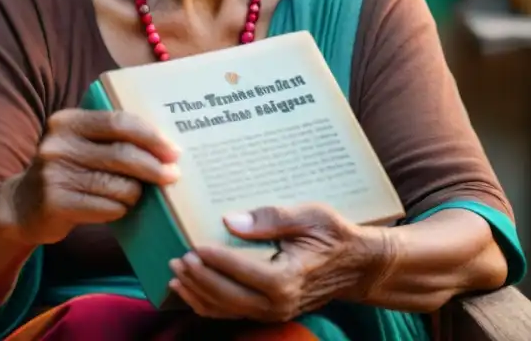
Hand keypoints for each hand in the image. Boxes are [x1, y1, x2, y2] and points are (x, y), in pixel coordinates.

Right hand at [0, 109, 180, 244]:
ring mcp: (54, 175)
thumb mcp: (80, 144)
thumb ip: (111, 138)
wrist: (22, 206)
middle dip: (154, 167)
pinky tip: (117, 208)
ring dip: (136, 193)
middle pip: (122, 154)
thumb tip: (165, 148)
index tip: (173, 150)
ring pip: (118, 185)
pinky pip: (107, 207)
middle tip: (172, 175)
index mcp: (68, 121)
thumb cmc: (67, 171)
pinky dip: (120, 209)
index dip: (151, 136)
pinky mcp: (55, 204)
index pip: (119, 122)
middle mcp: (58, 145)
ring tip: (135, 194)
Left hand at [168, 203, 384, 321]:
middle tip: (177, 259)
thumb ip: (272, 218)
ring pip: (225, 309)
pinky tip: (189, 291)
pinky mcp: (267, 312)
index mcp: (288, 278)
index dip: (216, 260)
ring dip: (197, 293)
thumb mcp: (310, 216)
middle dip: (199, 278)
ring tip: (175, 274)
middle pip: (228, 296)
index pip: (243, 272)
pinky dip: (207, 304)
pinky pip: (231, 314)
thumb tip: (230, 220)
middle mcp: (278, 302)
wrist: (356, 266)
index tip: (194, 245)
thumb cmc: (334, 235)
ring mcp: (272, 312)